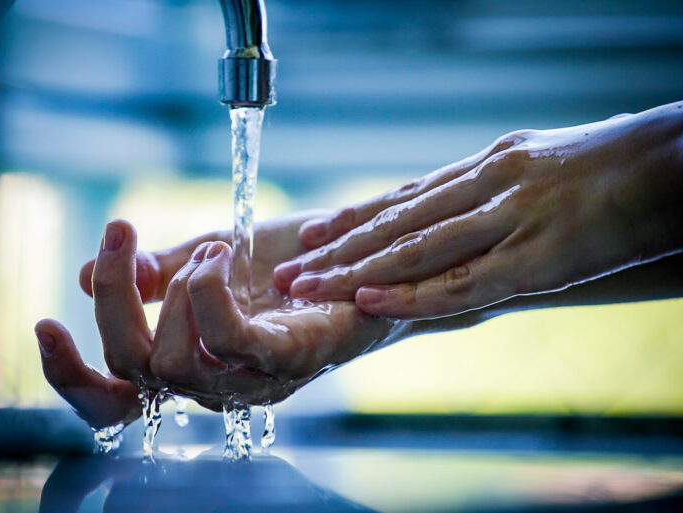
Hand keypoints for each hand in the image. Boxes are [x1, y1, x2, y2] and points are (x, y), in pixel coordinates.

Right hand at [35, 212, 402, 420]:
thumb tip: (82, 274)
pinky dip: (210, 291)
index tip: (44, 322)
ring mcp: (251, 379)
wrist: (369, 258)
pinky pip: (226, 339)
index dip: (70, 374)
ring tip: (212, 248)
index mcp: (192, 361)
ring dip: (177, 288)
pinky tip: (222, 258)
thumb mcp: (210, 258)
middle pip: (132, 369)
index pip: (115, 397)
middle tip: (122, 234)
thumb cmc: (295, 265)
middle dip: (114, 298)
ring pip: (171, 361)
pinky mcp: (288, 362)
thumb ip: (156, 272)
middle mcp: (215, 383)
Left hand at [273, 102, 682, 319]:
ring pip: (416, 248)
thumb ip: (498, 187)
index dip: (355, 217)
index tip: (314, 233)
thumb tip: (465, 203)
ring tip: (309, 287)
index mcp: (488, 165)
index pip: (406, 196)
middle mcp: (487, 184)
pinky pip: (464, 280)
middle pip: (397, 220)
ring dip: (357, 269)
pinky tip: (372, 300)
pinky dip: (414, 293)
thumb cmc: (617, 166)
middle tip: (290, 269)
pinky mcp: (539, 255)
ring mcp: (510, 218)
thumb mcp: (542, 165)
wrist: (677, 160)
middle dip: (338, 248)